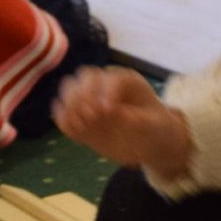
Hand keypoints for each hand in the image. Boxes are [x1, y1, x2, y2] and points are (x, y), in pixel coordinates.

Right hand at [54, 66, 192, 177]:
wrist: (150, 144)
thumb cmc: (157, 129)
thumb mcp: (153, 125)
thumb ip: (135, 119)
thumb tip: (113, 112)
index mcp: (128, 81)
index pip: (111, 79)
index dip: (106, 92)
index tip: (107, 111)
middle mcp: (106, 85)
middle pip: (85, 76)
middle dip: (83, 94)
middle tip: (90, 117)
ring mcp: (90, 99)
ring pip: (69, 88)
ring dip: (69, 105)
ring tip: (79, 124)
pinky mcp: (80, 116)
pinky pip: (63, 111)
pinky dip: (63, 118)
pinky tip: (73, 130)